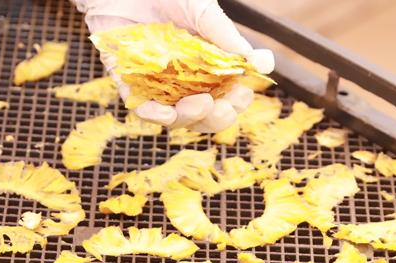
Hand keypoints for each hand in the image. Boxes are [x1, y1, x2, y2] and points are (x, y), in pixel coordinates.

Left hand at [75, 0, 273, 131]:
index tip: (240, 96)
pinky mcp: (130, 82)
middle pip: (204, 116)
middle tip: (216, 107)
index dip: (235, 103)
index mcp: (208, 66)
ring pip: (175, 118)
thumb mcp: (203, 12)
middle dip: (214, 118)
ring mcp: (158, 84)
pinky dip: (150, 114)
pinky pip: (140, 108)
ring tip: (194, 104)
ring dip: (187, 118)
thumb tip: (266, 64)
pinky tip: (158, 110)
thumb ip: (230, 39)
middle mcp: (185, 80)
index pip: (227, 97)